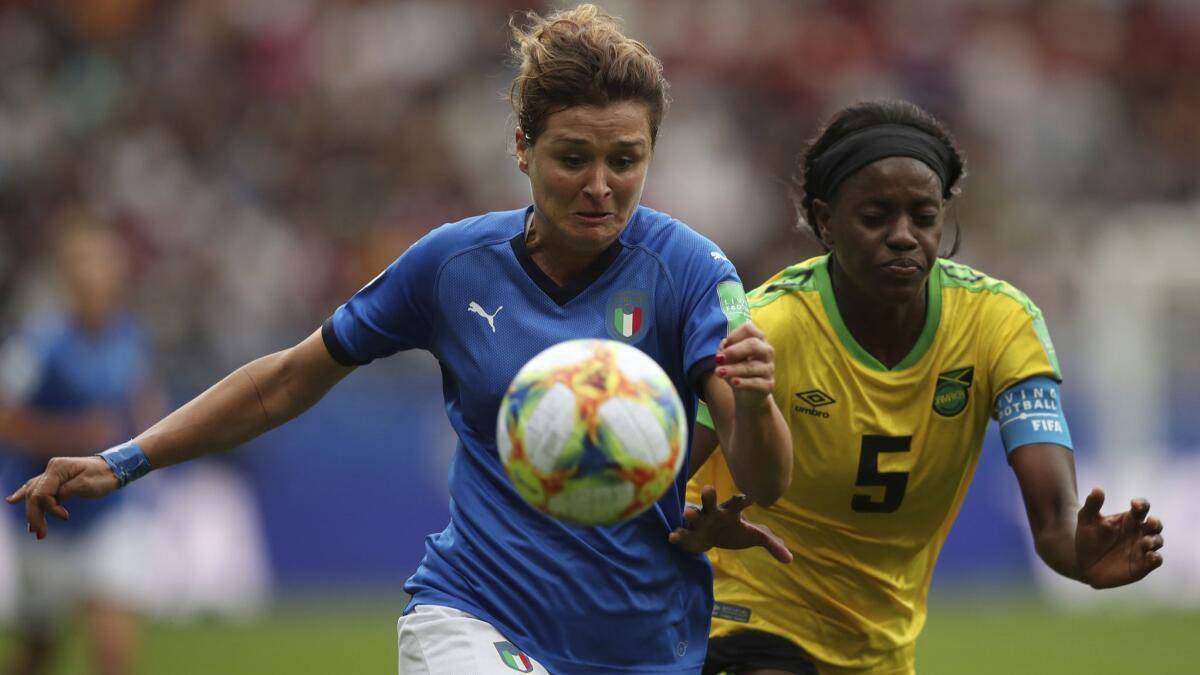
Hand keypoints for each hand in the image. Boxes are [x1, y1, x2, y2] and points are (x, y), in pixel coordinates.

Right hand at [5, 456, 118, 539]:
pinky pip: (38, 489)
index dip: (50, 508)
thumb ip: (66, 492)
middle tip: (39, 534)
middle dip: (35, 516)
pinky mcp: (56, 479)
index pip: (43, 493)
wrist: (115, 468)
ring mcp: (53, 473)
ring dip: (32, 512)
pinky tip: (13, 500)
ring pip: (34, 493)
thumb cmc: (104, 476)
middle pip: (34, 495)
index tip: (65, 518)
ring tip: (32, 530)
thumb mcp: (86, 485)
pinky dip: (27, 497)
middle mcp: (52, 469)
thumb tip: (53, 501)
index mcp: (58, 468)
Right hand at [669, 485, 791, 562]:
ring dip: (690, 514)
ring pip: (693, 515)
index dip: (745, 498)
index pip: (739, 502)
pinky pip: (681, 533)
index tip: (753, 494)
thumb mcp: (754, 536)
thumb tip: (791, 559)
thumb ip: (772, 544)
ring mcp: (700, 522)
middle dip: (709, 495)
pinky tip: (672, 537)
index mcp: (731, 511)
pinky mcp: (688, 534)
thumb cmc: (732, 531)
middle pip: (711, 501)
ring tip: (685, 513)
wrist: (708, 537)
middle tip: (708, 488)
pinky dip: (677, 535)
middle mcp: (713, 513)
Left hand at [714, 322, 774, 408]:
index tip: (724, 346)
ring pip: (752, 366)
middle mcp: (766, 351)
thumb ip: (724, 351)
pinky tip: (733, 382)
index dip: (734, 336)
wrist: (747, 395)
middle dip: (734, 351)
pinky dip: (744, 382)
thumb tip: (723, 346)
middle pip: (753, 344)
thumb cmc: (737, 370)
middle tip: (718, 359)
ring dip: (733, 369)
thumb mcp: (728, 359)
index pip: (749, 329)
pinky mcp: (769, 385)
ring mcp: (769, 368)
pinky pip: (756, 382)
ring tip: (719, 373)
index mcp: (758, 339)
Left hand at [1075, 487, 1163, 588]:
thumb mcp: (1086, 519)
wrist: (1082, 562)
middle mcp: (1139, 532)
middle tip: (1150, 522)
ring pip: (1157, 541)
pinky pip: (1155, 560)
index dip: (1141, 504)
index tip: (1134, 504)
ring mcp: (1142, 548)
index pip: (1141, 507)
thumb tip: (1098, 488)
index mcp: (1129, 518)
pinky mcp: (1142, 565)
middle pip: (1154, 524)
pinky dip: (1155, 558)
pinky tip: (1150, 555)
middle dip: (1155, 522)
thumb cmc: (1088, 537)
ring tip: (1146, 542)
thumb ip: (1092, 504)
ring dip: (1154, 541)